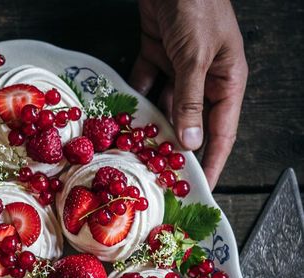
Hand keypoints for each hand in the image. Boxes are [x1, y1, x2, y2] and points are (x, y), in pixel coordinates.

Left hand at [130, 0, 247, 188]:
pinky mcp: (156, 55)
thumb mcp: (196, 57)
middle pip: (189, 124)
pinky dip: (134, 99)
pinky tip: (122, 117)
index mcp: (227, 81)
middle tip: (159, 175)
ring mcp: (179, 68)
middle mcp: (204, 79)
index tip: (201, 188)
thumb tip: (190, 142)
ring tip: (135, 152)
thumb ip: (190, 101)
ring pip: (164, 107)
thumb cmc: (197, 4)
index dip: (212, 162)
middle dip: (174, 149)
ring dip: (150, 127)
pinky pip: (145, 85)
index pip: (222, 133)